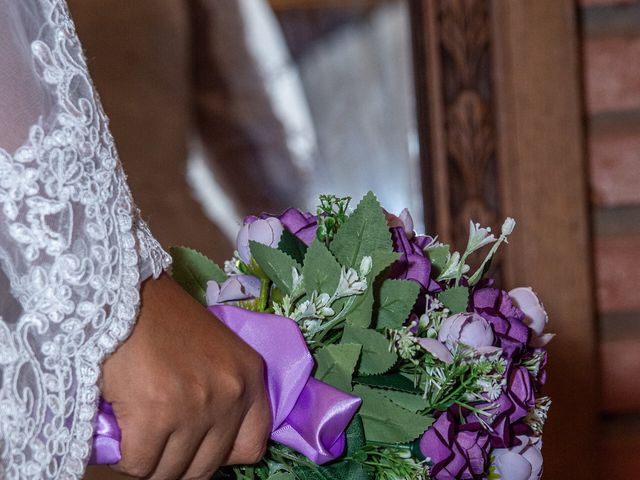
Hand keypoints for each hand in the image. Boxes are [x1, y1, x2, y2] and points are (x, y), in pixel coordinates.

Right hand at [101, 274, 270, 478]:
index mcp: (250, 377)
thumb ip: (222, 393)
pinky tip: (120, 436)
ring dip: (150, 462)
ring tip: (135, 437)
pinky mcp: (158, 414)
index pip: (252, 446)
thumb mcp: (215, 353)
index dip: (220, 454)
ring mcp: (198, 405)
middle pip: (207, 465)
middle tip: (157, 444)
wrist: (125, 294)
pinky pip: (141, 464)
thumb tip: (204, 443)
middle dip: (179, 463)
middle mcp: (232, 393)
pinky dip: (126, 459)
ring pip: (172, 470)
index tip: (197, 447)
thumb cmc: (164, 320)